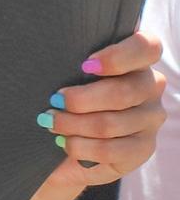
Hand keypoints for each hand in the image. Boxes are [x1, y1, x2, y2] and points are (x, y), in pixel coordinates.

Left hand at [44, 31, 166, 184]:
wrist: (64, 143)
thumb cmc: (64, 97)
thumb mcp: (66, 75)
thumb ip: (71, 65)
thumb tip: (49, 62)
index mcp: (136, 60)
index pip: (146, 48)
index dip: (119, 57)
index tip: (86, 65)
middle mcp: (150, 87)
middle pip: (124, 92)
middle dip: (80, 100)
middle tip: (54, 101)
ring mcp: (149, 118)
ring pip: (111, 123)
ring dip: (72, 124)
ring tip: (50, 122)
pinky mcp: (142, 148)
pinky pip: (110, 150)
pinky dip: (80, 147)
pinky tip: (64, 142)